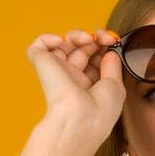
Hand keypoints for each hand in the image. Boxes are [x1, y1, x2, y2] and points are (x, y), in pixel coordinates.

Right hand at [25, 27, 125, 155]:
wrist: (79, 120)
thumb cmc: (99, 111)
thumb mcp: (115, 86)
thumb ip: (112, 66)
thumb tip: (110, 52)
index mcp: (89, 87)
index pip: (94, 60)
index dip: (103, 47)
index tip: (113, 41)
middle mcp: (73, 79)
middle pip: (81, 49)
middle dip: (95, 38)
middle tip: (105, 38)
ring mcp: (57, 72)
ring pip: (63, 45)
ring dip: (78, 35)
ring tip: (87, 38)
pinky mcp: (43, 66)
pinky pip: (39, 46)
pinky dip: (49, 38)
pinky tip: (61, 41)